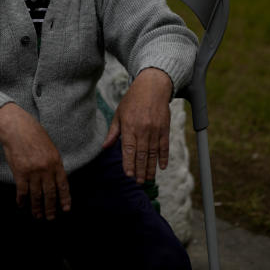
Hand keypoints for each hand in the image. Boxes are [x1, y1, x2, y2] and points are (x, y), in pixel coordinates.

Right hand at [0, 103, 71, 219]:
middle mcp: (46, 169)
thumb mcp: (50, 148)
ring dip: (37, 208)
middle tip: (51, 218)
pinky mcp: (20, 173)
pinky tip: (22, 206)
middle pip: (50, 193)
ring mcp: (33, 172)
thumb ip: (54, 164)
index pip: (63, 185)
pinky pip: (22, 191)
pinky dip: (22, 201)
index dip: (65, 198)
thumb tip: (56, 180)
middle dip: (51, 208)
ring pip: (36, 195)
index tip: (66, 209)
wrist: (18, 128)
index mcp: (56, 162)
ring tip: (37, 216)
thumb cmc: (34, 136)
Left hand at [101, 67, 172, 182]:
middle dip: (139, 170)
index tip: (128, 175)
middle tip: (139, 182)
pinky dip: (164, 157)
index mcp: (129, 126)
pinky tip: (162, 167)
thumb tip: (105, 147)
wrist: (153, 86)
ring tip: (148, 179)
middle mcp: (142, 129)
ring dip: (151, 168)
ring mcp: (155, 129)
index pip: (128, 149)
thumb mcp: (119, 113)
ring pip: (153, 153)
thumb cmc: (133, 100)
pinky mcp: (165, 128)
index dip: (129, 163)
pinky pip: (164, 146)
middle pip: (141, 154)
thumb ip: (113, 132)